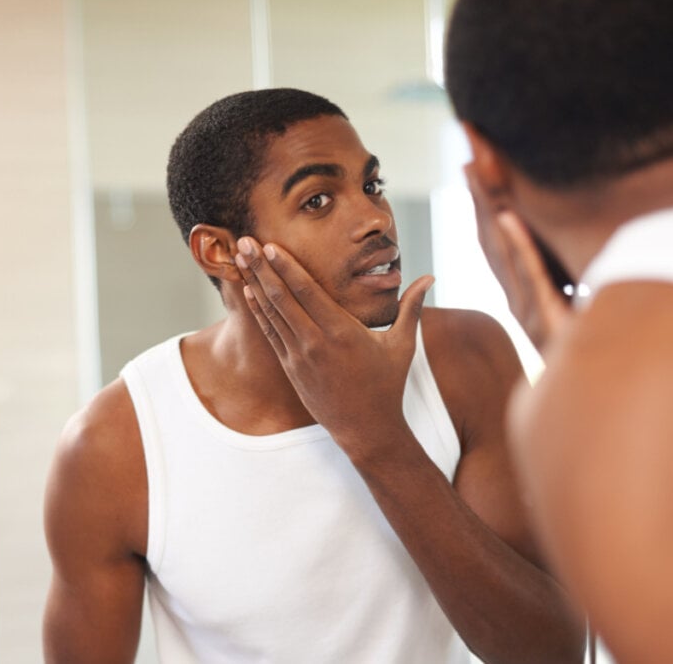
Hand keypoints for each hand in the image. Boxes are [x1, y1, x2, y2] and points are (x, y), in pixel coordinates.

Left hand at [234, 237, 433, 461]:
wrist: (366, 430)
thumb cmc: (387, 385)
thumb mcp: (403, 345)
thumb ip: (412, 307)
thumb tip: (432, 277)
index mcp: (342, 331)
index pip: (307, 291)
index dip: (286, 266)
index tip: (271, 245)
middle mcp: (316, 342)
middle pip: (282, 297)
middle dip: (261, 267)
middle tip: (246, 241)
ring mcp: (300, 357)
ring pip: (271, 314)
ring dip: (254, 284)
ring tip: (240, 259)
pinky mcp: (291, 369)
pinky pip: (270, 334)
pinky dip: (258, 311)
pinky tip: (249, 292)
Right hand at [465, 164, 570, 351]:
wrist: (588, 402)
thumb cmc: (585, 356)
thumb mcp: (576, 316)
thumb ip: (567, 289)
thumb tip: (575, 264)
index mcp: (524, 295)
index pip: (498, 241)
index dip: (485, 203)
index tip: (475, 166)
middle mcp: (520, 299)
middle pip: (493, 237)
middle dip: (481, 194)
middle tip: (469, 152)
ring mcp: (530, 310)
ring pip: (504, 249)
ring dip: (489, 207)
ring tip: (478, 171)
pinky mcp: (547, 320)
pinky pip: (530, 275)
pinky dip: (518, 245)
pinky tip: (507, 217)